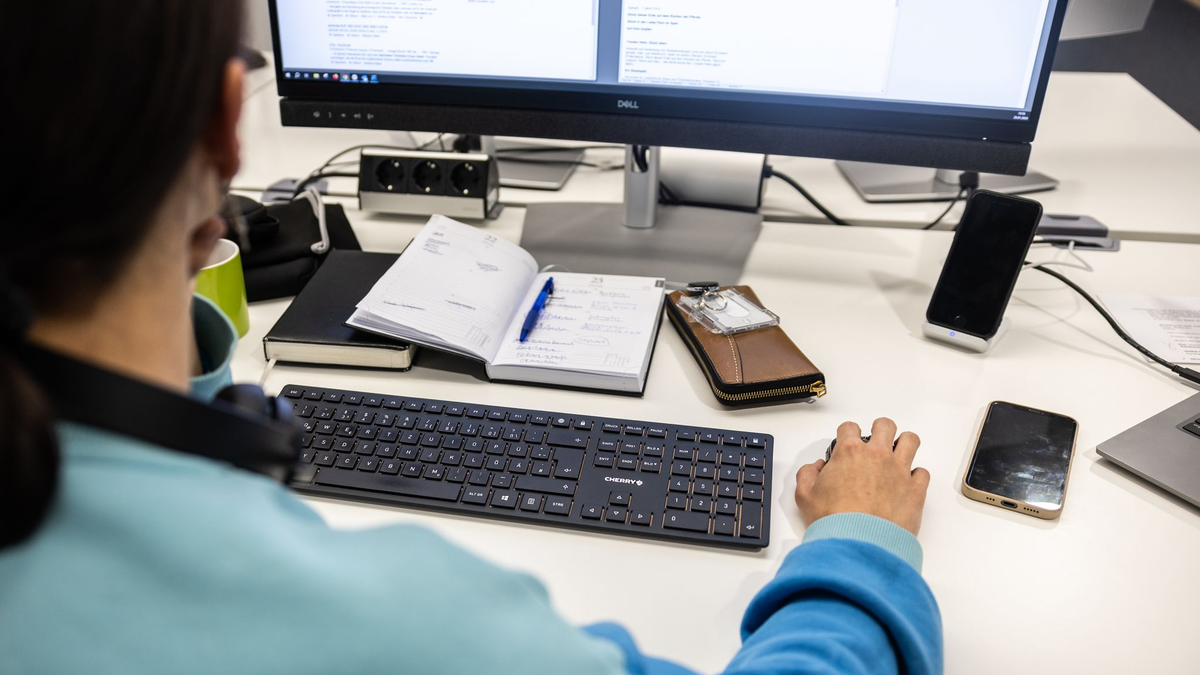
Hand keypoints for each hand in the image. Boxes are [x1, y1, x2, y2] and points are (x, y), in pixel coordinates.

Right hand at [795, 418, 930, 534]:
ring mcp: (899, 471)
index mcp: (849, 453)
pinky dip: (916, 476)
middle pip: (885, 425)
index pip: (849, 427)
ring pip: (910, 440)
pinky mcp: (916, 490)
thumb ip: (807, 475)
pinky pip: (922, 472)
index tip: (847, 443)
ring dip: (903, 444)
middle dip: (879, 430)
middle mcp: (877, 456)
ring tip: (897, 455)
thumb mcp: (805, 496)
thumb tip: (816, 468)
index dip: (847, 434)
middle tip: (875, 443)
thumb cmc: (834, 522)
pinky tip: (907, 484)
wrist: (859, 545)